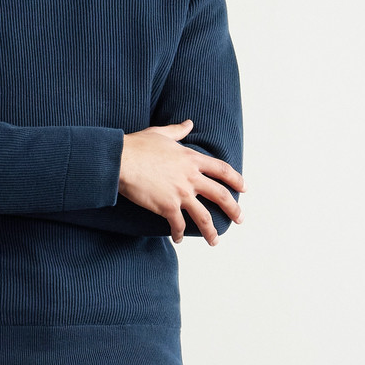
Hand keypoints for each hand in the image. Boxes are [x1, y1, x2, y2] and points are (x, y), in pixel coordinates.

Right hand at [118, 120, 245, 244]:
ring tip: (215, 241)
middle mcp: (190, 177)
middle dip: (233, 209)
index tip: (244, 188)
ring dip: (211, 231)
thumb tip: (189, 123)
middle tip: (240, 219)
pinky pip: (178, 225)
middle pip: (220, 195)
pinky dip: (179, 234)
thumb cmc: (137, 146)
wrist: (120, 160)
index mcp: (191, 159)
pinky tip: (178, 239)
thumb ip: (178, 131)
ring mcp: (180, 193)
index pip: (222, 170)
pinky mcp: (167, 206)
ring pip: (204, 216)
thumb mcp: (161, 133)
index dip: (236, 179)